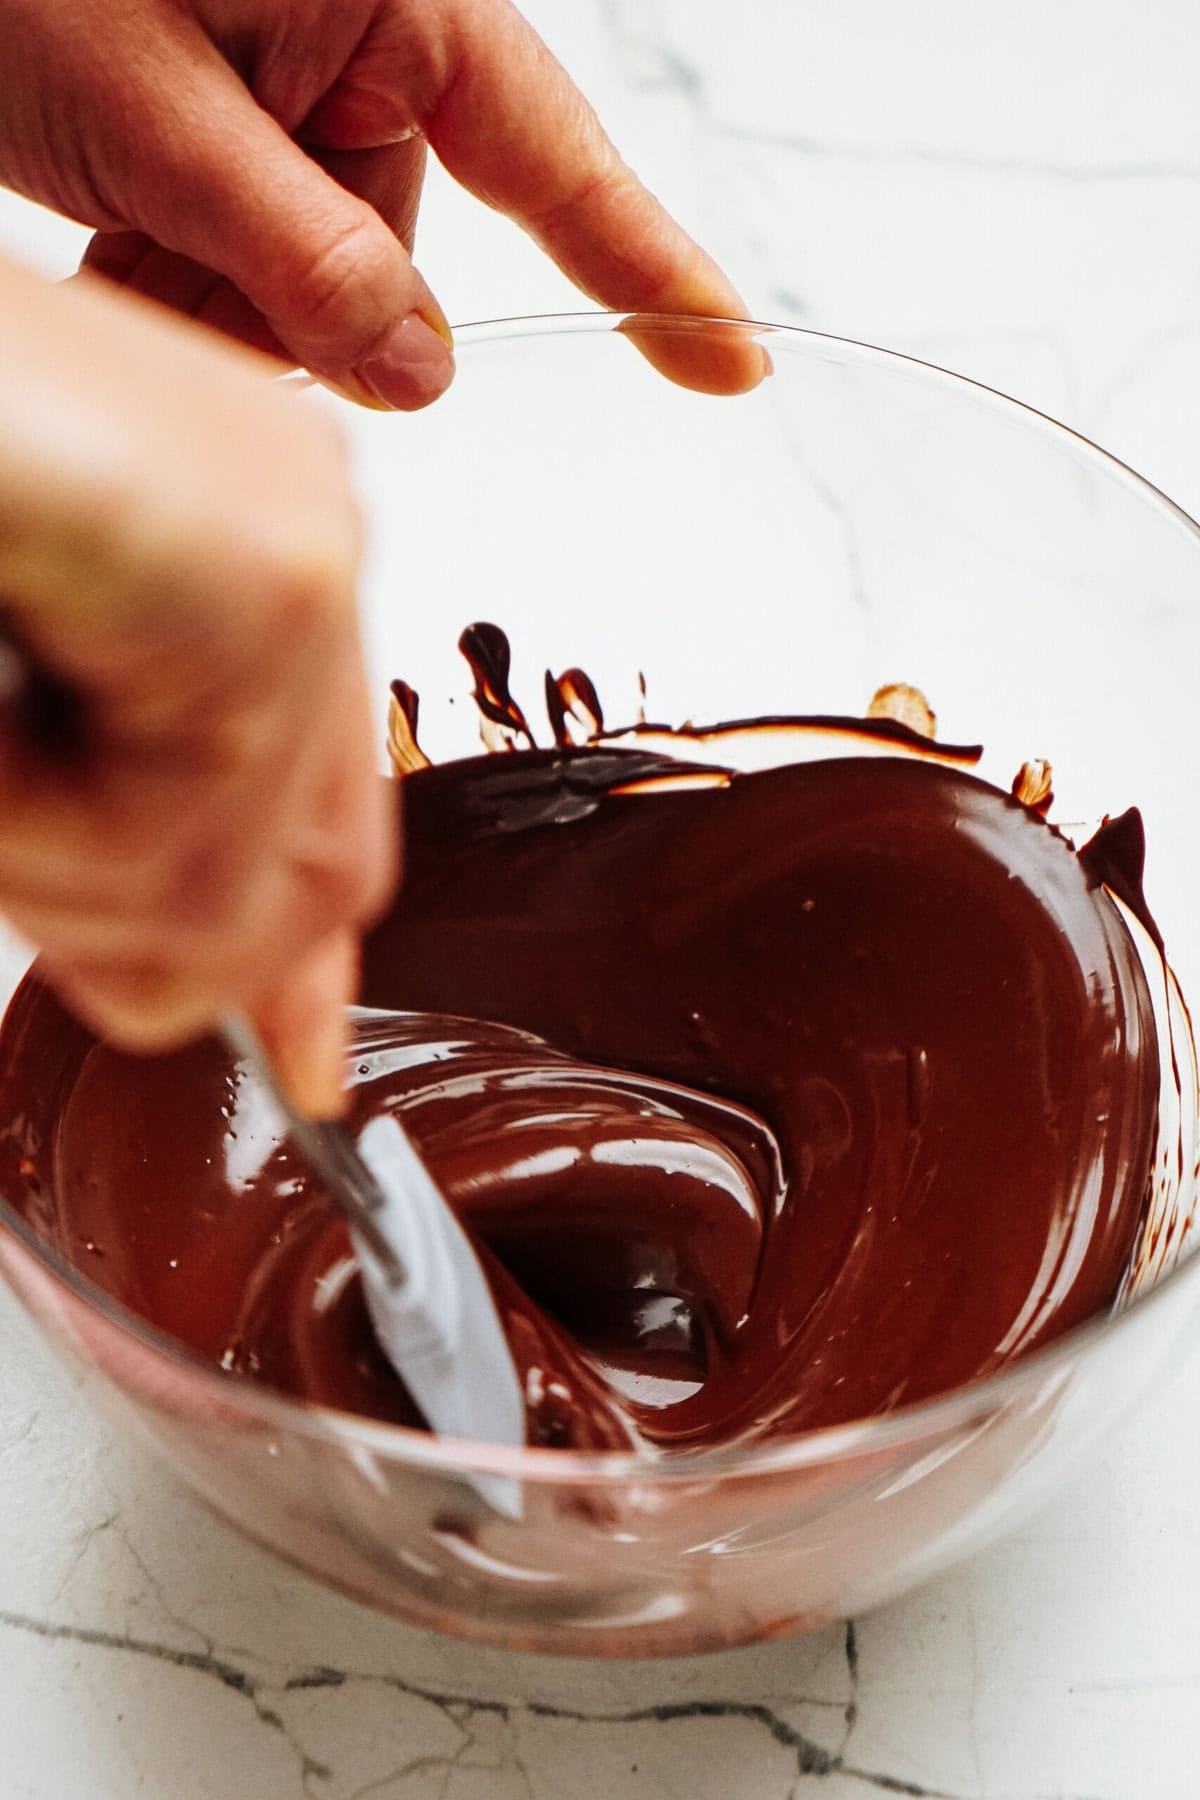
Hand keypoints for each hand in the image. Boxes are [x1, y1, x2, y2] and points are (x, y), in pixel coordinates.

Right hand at [0, 255, 389, 1113]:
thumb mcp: (44, 725)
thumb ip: (158, 855)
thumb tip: (253, 1009)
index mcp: (256, 553)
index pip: (339, 821)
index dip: (299, 962)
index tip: (309, 1064)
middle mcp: (305, 539)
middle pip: (311, 882)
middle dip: (151, 933)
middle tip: (21, 814)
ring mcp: (290, 548)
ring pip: (213, 892)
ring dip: (43, 868)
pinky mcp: (250, 577)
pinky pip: (152, 829)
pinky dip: (16, 815)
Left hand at [1, 0, 764, 404]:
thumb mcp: (158, 120)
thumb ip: (307, 261)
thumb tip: (425, 374)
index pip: (559, 162)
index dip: (651, 273)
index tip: (732, 356)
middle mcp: (371, 37)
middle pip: (401, 248)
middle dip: (297, 309)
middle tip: (173, 277)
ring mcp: (306, 75)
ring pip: (319, 271)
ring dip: (225, 303)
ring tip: (123, 254)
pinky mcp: (249, 111)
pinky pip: (265, 247)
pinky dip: (198, 280)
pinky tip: (125, 257)